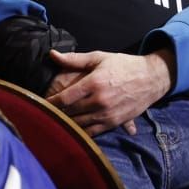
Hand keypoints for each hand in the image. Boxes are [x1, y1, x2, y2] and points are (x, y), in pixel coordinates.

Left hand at [46, 50, 173, 136]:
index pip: (65, 98)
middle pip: (70, 114)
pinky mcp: (114, 123)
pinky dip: (79, 133)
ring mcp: (107, 115)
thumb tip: (52, 54)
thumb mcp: (99, 57)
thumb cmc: (123, 65)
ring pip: (79, 125)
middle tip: (40, 116)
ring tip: (51, 124)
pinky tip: (70, 131)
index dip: (49, 103)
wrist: (151, 79)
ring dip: (65, 125)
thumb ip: (74, 59)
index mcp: (94, 83)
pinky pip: (92, 133)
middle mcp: (100, 101)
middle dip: (54, 115)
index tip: (37, 104)